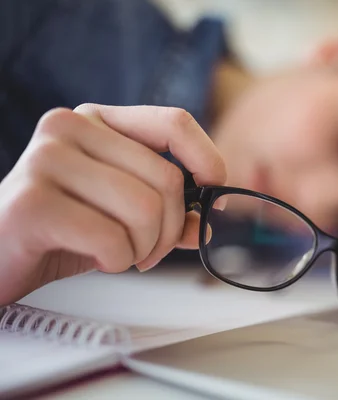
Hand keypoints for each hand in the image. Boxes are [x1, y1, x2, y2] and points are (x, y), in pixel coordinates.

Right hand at [0, 105, 226, 304]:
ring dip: (144, 248)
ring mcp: (46, 160)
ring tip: (121, 254)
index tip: (214, 191)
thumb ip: (167, 211)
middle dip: (170, 229)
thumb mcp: (120, 213)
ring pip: (145, 209)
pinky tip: (96, 258)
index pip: (174, 122)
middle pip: (167, 178)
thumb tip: (209, 223)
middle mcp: (69, 128)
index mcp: (96, 120)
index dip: (207, 158)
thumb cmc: (61, 229)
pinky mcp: (33, 203)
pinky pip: (112, 238)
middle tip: (150, 249)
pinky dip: (117, 260)